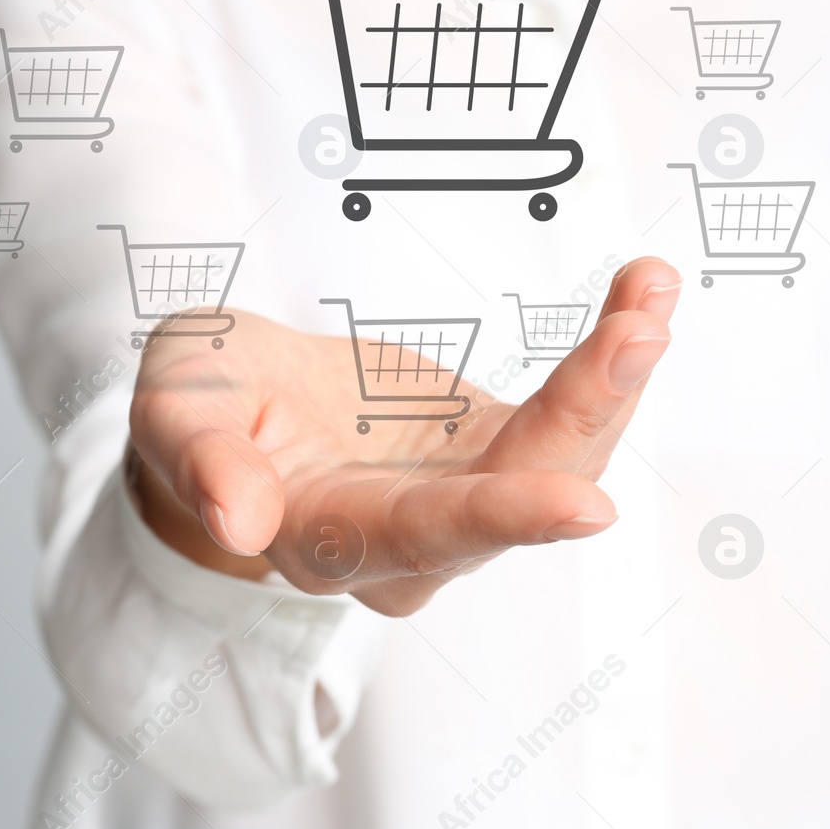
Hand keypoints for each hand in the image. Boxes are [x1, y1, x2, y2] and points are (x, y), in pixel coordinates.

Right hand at [127, 258, 679, 615]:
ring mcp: (469, 497)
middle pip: (522, 489)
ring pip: (565, 454)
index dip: (505, 518)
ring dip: (616, 375)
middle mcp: (418, 540)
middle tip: (641, 328)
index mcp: (332, 537)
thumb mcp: (178, 411)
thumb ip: (202, 460)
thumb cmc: (205, 410)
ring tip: (652, 287)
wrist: (244, 413)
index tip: (587, 506)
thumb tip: (238, 523)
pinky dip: (609, 359)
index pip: (425, 534)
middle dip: (589, 410)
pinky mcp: (497, 453)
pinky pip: (571, 414)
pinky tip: (641, 297)